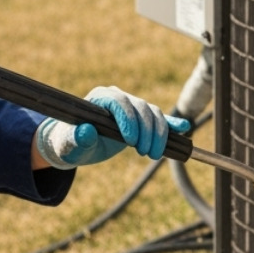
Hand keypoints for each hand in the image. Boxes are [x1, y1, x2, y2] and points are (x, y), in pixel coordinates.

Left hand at [35, 86, 191, 169]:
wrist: (76, 145)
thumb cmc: (69, 143)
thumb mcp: (69, 144)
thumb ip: (76, 138)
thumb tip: (86, 131)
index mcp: (100, 98)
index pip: (119, 102)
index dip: (128, 119)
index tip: (130, 142)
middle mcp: (118, 98)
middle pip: (141, 107)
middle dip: (147, 131)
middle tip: (145, 154)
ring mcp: (132, 107)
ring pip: (153, 113)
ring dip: (159, 134)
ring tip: (153, 154)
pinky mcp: (141, 119)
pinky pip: (159, 118)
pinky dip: (171, 124)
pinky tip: (183, 128)